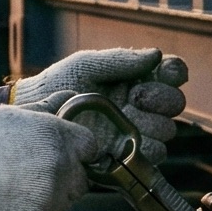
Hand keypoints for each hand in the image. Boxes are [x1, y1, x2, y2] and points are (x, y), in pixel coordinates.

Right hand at [0, 105, 100, 210]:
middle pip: (81, 178)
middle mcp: (61, 169)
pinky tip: (8, 201)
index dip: (76, 149)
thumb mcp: (12, 115)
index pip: (90, 147)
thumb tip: (69, 97)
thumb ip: (46, 110)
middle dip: (65, 176)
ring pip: (64, 202)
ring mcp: (51, 200)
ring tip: (14, 187)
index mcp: (58, 138)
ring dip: (49, 196)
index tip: (63, 154)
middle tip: (34, 172)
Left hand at [11, 47, 188, 164]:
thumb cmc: (58, 84)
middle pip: (175, 103)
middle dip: (160, 99)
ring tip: (125, 117)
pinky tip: (124, 139)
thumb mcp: (86, 65)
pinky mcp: (128, 155)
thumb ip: (120, 59)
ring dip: (151, 123)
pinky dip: (146, 146)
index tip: (165, 72)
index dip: (174, 72)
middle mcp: (141, 105)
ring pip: (167, 129)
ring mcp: (136, 130)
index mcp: (135, 78)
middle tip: (135, 97)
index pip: (171, 73)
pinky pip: (155, 154)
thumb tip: (156, 54)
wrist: (36, 115)